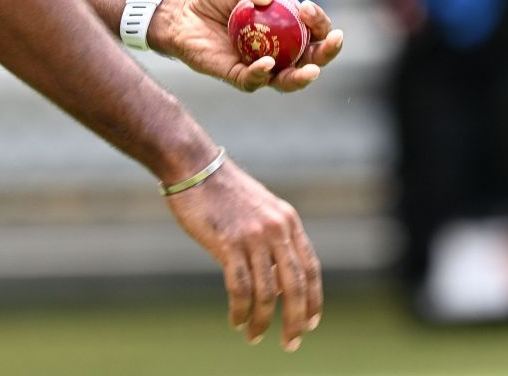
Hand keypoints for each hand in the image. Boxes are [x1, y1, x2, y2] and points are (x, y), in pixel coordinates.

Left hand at [151, 0, 344, 92]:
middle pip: (312, 59)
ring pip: (287, 80)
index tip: (307, 7)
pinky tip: (266, 64)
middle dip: (327, 53)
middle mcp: (280, 51)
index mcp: (288, 28)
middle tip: (333, 41)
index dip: (320, 22)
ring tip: (311, 70)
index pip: (315, 30)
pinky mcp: (237, 76)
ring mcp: (260, 66)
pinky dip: (261, 74)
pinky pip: (254, 81)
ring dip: (302, 77)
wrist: (185, 12)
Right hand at [166, 157, 321, 349]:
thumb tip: (277, 283)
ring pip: (266, 293)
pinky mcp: (228, 243)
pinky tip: (236, 321)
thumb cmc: (221, 191)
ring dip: (262, 321)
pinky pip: (240, 288)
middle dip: (295, 320)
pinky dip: (240, 310)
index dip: (313, 300)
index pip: (310, 268)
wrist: (193, 166)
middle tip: (290, 342)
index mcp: (288, 221)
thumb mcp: (259, 210)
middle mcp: (277, 229)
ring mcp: (253, 236)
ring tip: (254, 336)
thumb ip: (272, 240)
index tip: (310, 323)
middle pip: (295, 286)